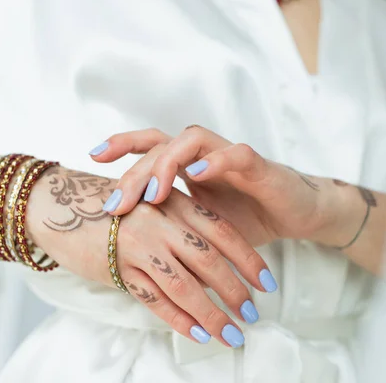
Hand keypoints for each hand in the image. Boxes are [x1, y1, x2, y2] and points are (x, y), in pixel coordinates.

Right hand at [20, 166, 274, 347]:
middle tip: (251, 314)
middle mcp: (160, 223)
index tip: (267, 283)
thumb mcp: (149, 200)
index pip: (222, 232)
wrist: (57, 203)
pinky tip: (195, 333)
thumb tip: (214, 258)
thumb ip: (180, 221)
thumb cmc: (108, 202)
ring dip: (211, 314)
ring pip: (184, 286)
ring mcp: (138, 247)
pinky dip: (177, 319)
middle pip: (209, 262)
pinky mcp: (118, 269)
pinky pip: (153, 300)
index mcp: (173, 202)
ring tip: (230, 334)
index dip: (248, 260)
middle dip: (235, 291)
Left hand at [90, 126, 363, 248]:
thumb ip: (168, 225)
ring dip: (168, 163)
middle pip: (161, 145)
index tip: (92, 156)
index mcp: (186, 165)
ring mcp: (228, 155)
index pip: (149, 146)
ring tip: (153, 193)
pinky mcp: (257, 165)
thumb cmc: (242, 218)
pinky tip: (197, 175)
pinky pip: (235, 154)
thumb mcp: (196, 226)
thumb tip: (125, 246)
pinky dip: (216, 161)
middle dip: (135, 172)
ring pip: (192, 140)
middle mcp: (203, 154)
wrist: (293, 214)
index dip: (121, 145)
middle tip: (116, 203)